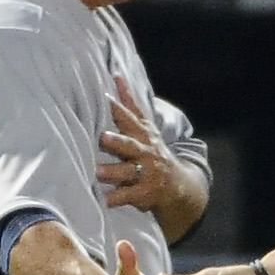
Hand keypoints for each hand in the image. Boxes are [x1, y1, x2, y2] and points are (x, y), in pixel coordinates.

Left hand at [98, 78, 196, 219]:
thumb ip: (129, 104)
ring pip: (127, 171)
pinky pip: (127, 196)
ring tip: (97, 172)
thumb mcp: (145, 127)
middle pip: (130, 145)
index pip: (133, 117)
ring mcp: (145, 173)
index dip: (122, 105)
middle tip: (103, 137)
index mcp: (144, 134)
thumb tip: (117, 74)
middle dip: (117, 141)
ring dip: (112, 171)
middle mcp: (145, 152)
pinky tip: (102, 200)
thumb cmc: (152, 151)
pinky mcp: (143, 193)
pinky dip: (114, 198)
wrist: (178, 185)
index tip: (108, 97)